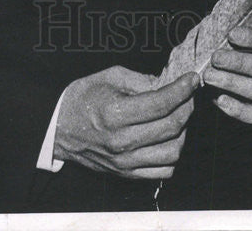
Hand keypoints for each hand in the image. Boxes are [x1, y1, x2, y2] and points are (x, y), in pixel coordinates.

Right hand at [54, 67, 197, 178]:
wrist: (59, 128)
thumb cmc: (84, 98)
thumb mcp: (110, 76)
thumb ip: (142, 79)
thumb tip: (168, 83)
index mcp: (115, 113)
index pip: (161, 103)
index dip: (183, 89)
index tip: (192, 79)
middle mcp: (121, 141)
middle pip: (171, 127)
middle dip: (187, 106)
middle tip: (188, 94)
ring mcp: (124, 162)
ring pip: (172, 152)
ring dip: (183, 131)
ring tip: (178, 115)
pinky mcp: (126, 174)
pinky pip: (163, 171)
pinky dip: (173, 154)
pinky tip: (168, 137)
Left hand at [203, 26, 251, 123]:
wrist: (235, 76)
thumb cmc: (238, 48)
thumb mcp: (240, 36)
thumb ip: (235, 32)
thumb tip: (217, 24)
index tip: (231, 34)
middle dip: (238, 62)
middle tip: (215, 58)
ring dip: (232, 83)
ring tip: (209, 77)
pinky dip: (236, 108)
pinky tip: (219, 99)